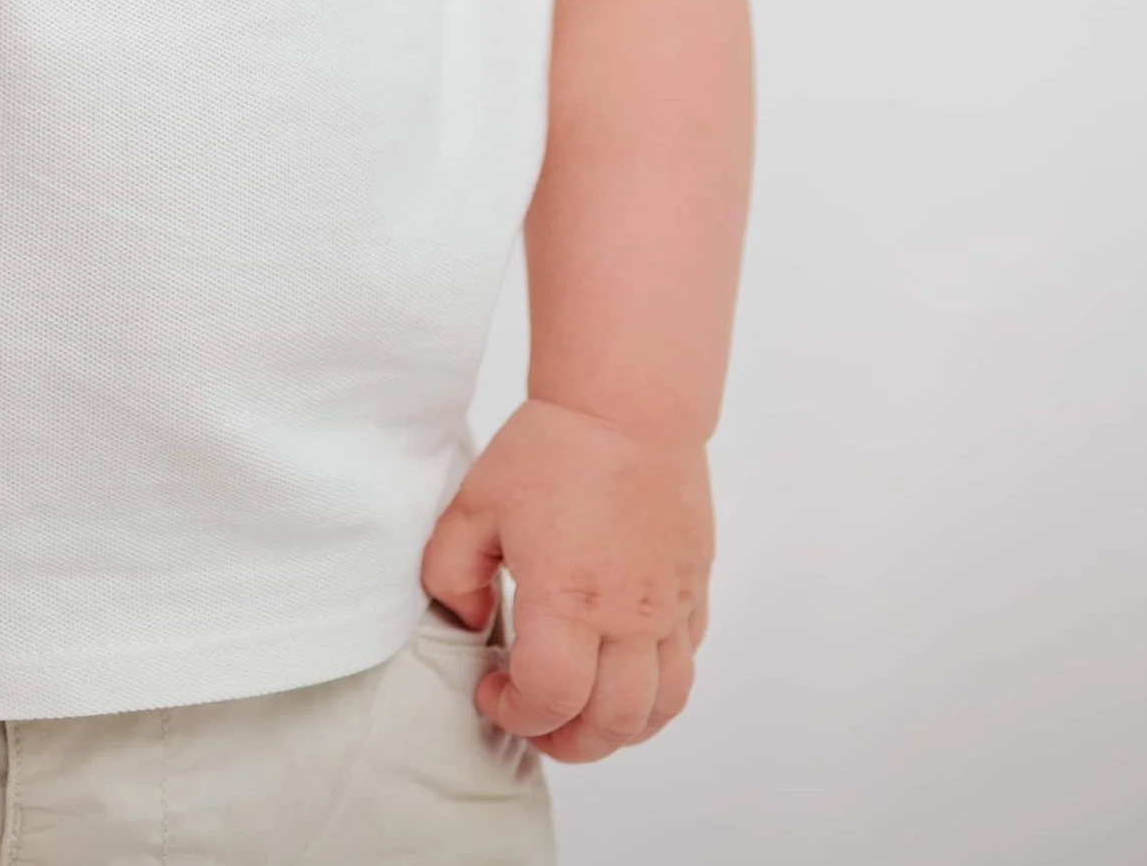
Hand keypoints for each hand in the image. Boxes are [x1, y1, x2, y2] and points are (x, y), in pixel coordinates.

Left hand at [420, 398, 711, 763]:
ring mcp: (670, 607)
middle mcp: (629, 616)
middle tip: (535, 723)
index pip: (550, 699)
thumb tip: (472, 623)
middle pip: (611, 723)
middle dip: (565, 741)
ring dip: (620, 730)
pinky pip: (686, 664)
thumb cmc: (552, 448)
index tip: (491, 691)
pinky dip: (655, 688)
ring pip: (661, 707)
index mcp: (569, 599)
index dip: (515, 713)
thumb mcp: (473, 505)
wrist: (628, 405)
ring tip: (584, 716)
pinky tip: (622, 669)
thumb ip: (452, 574)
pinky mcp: (694, 589)